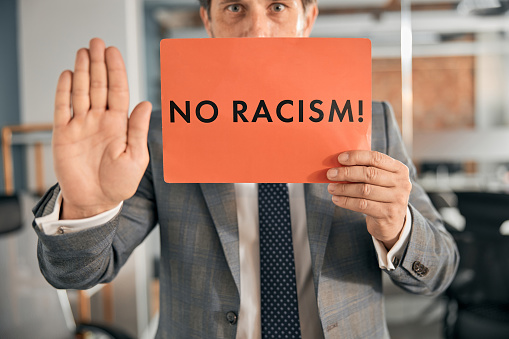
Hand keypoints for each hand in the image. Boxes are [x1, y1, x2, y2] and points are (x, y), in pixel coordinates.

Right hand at [53, 38, 151, 218]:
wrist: (96, 201)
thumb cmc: (120, 183)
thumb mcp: (135, 157)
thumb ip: (138, 130)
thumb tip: (147, 103)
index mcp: (120, 123)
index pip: (118, 90)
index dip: (116, 70)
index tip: (113, 51)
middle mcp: (101, 120)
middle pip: (99, 85)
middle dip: (98, 64)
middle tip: (96, 42)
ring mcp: (82, 125)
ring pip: (81, 92)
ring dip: (82, 71)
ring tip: (83, 51)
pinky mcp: (64, 134)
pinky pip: (62, 108)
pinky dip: (64, 92)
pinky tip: (68, 75)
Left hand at [327, 151, 411, 249]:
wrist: (392, 222)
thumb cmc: (381, 194)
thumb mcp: (381, 180)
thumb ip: (367, 169)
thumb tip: (340, 163)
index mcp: (399, 169)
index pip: (376, 158)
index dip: (357, 157)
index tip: (340, 158)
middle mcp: (402, 183)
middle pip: (369, 174)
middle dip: (347, 173)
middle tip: (330, 174)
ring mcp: (397, 199)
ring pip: (364, 190)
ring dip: (344, 188)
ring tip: (331, 188)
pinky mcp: (388, 213)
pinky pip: (362, 205)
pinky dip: (346, 201)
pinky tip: (336, 199)